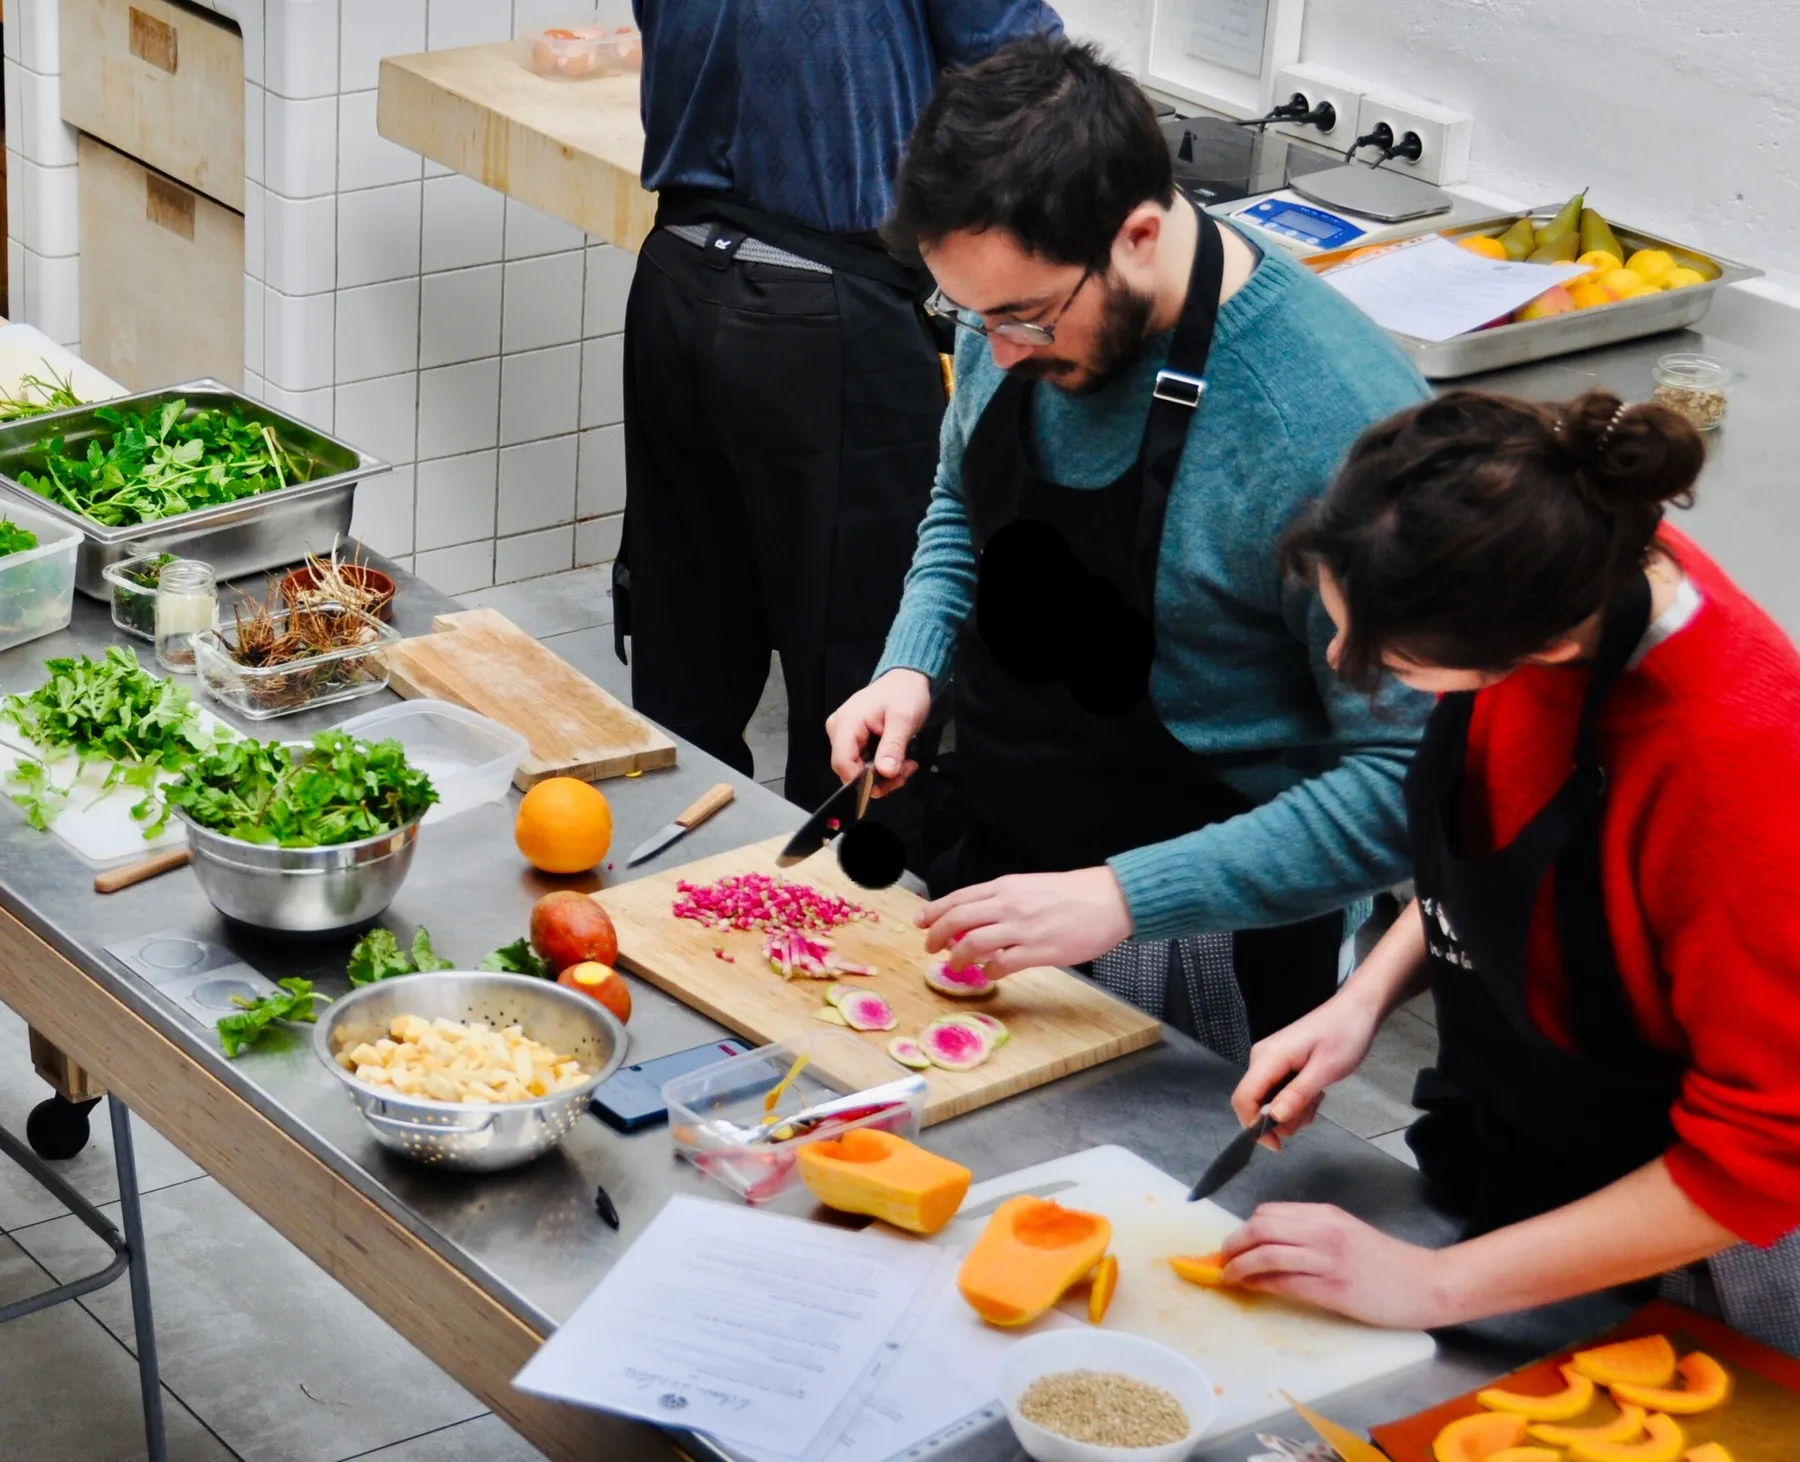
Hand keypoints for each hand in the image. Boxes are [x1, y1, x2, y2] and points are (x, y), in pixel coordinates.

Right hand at [825, 670, 932, 795]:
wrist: (906, 680)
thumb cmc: (904, 693)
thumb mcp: (904, 719)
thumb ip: (893, 747)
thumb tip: (885, 772)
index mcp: (847, 723)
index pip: (842, 764)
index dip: (863, 780)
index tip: (890, 779)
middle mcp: (839, 731)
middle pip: (850, 771)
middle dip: (880, 778)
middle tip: (906, 770)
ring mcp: (845, 737)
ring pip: (859, 771)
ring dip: (885, 774)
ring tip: (906, 763)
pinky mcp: (854, 741)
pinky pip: (864, 764)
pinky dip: (883, 767)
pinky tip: (899, 759)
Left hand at [916, 867, 1133, 977]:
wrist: (1109, 899)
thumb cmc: (1073, 894)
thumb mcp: (1030, 886)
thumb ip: (1003, 899)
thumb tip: (976, 917)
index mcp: (1006, 886)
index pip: (959, 898)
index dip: (934, 911)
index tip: (920, 923)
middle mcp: (1009, 905)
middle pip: (957, 920)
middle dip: (936, 936)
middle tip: (930, 948)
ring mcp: (1023, 928)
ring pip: (973, 943)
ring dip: (957, 958)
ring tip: (955, 965)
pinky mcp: (1038, 951)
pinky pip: (1001, 965)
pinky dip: (988, 971)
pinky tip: (989, 973)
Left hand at [1219, 1203, 1451, 1328]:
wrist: (1427, 1283)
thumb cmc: (1387, 1262)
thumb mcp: (1347, 1234)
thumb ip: (1312, 1234)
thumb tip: (1271, 1245)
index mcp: (1325, 1215)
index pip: (1269, 1213)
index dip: (1244, 1229)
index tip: (1233, 1244)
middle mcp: (1322, 1231)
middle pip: (1260, 1228)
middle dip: (1233, 1244)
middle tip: (1222, 1260)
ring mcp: (1326, 1259)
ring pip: (1265, 1254)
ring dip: (1239, 1266)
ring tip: (1228, 1277)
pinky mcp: (1332, 1289)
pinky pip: (1283, 1283)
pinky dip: (1259, 1284)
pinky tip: (1250, 1289)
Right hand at [1229, 988, 1383, 1149]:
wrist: (1356, 1010)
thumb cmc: (1344, 1035)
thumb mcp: (1325, 1070)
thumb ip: (1296, 1095)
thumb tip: (1272, 1119)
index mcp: (1268, 1058)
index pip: (1243, 1099)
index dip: (1253, 1126)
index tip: (1277, 1145)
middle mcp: (1262, 1059)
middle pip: (1255, 1103)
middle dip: (1280, 1119)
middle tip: (1311, 1112)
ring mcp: (1271, 1061)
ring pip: (1269, 1102)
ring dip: (1292, 1111)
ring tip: (1317, 1098)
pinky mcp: (1281, 1064)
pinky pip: (1279, 1093)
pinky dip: (1296, 1101)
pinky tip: (1315, 1092)